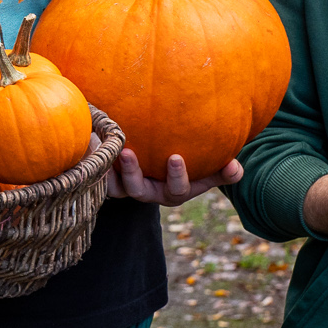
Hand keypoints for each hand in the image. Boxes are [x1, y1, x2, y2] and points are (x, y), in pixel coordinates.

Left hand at [105, 151, 241, 206]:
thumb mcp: (209, 171)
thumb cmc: (191, 167)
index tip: (175, 157)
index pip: (175, 190)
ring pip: (112, 185)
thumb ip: (224, 172)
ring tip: (102, 146)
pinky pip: (97, 173)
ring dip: (106, 168)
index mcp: (172, 192)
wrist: (161, 168)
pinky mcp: (109, 179)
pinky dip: (93, 158)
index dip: (176, 176)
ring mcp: (126, 187)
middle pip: (137, 190)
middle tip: (127, 152)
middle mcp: (147, 192)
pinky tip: (90, 135)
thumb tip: (237, 168)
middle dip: (132, 173)